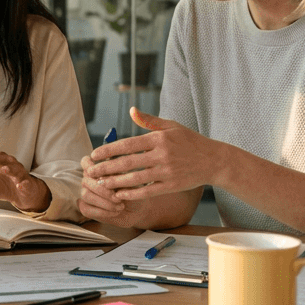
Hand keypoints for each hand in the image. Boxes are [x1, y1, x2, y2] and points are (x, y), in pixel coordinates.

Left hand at [0, 144, 49, 212]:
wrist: (21, 195)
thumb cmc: (3, 186)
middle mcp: (9, 164)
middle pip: (3, 158)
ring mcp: (19, 174)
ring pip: (15, 168)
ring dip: (10, 168)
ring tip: (4, 170)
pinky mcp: (26, 183)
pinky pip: (26, 182)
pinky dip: (23, 183)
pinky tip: (20, 184)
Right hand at [77, 158, 147, 224]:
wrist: (138, 209)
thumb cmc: (134, 191)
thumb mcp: (130, 182)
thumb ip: (118, 177)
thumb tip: (107, 178)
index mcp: (98, 169)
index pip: (85, 162)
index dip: (88, 165)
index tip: (100, 173)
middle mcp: (89, 180)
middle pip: (86, 181)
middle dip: (102, 190)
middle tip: (118, 198)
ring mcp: (86, 194)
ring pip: (86, 195)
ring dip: (104, 202)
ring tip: (120, 206)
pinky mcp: (86, 208)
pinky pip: (86, 209)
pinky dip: (102, 212)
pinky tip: (115, 212)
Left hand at [82, 107, 219, 200]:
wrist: (214, 160)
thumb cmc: (190, 141)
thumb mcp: (171, 126)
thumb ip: (149, 120)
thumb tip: (131, 110)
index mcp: (159, 138)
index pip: (128, 144)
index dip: (109, 150)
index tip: (94, 154)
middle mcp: (162, 155)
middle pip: (128, 162)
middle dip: (106, 168)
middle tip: (90, 171)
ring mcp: (167, 171)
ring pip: (135, 178)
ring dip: (115, 182)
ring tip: (101, 184)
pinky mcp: (171, 186)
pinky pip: (147, 191)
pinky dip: (132, 193)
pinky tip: (119, 194)